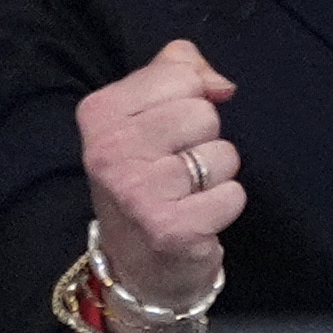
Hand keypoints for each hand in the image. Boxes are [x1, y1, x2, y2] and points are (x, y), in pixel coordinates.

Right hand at [78, 39, 243, 321]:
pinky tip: (197, 215)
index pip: (181, 74)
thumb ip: (180, 69)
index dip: (190, 98)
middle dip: (203, 138)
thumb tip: (222, 85)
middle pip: (204, 113)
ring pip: (223, 154)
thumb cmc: (147, 173)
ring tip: (186, 192)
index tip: (167, 129)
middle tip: (176, 165)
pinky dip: (224, 205)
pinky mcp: (171, 230)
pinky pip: (233, 194)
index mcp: (99, 113)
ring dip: (216, 174)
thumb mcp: (145, 109)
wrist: (137, 263)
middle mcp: (109, 151)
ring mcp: (137, 192)